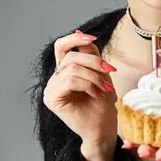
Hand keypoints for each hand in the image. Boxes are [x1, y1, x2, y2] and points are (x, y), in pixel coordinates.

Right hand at [43, 30, 118, 152]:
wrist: (104, 128)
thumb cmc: (103, 104)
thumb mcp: (100, 73)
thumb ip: (90, 54)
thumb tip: (79, 32)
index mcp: (64, 71)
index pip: (62, 47)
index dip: (76, 39)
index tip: (93, 39)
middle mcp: (54, 79)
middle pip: (70, 56)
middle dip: (94, 62)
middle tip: (109, 73)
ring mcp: (51, 89)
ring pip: (72, 68)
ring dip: (94, 77)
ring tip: (103, 90)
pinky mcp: (52, 99)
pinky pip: (70, 80)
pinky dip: (88, 85)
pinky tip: (96, 94)